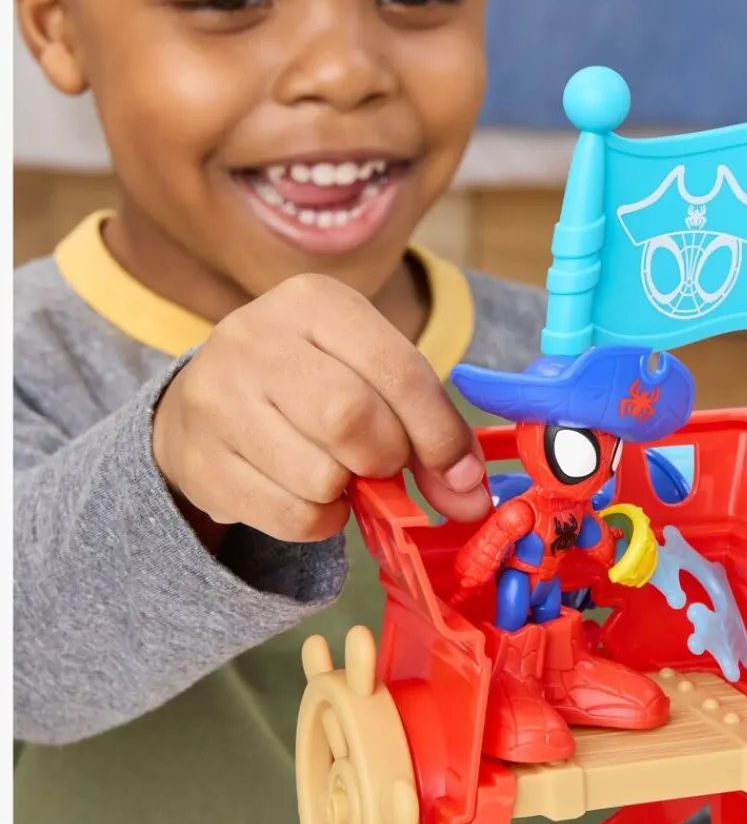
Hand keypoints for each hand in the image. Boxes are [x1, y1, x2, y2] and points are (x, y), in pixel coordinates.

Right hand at [153, 273, 491, 543]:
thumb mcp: (371, 374)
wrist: (206, 401)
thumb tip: (470, 495)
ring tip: (337, 472)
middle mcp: (256, 339)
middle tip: (383, 464)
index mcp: (314, 302)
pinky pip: (289, 516)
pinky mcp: (198, 461)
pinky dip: (319, 521)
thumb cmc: (313, 381)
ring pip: (318, 475)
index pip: (396, 369)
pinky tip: (308, 495)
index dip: (438, 432)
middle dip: (386, 458)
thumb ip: (428, 427)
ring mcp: (217, 399)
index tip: (461, 473)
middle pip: (349, 419)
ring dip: (348, 492)